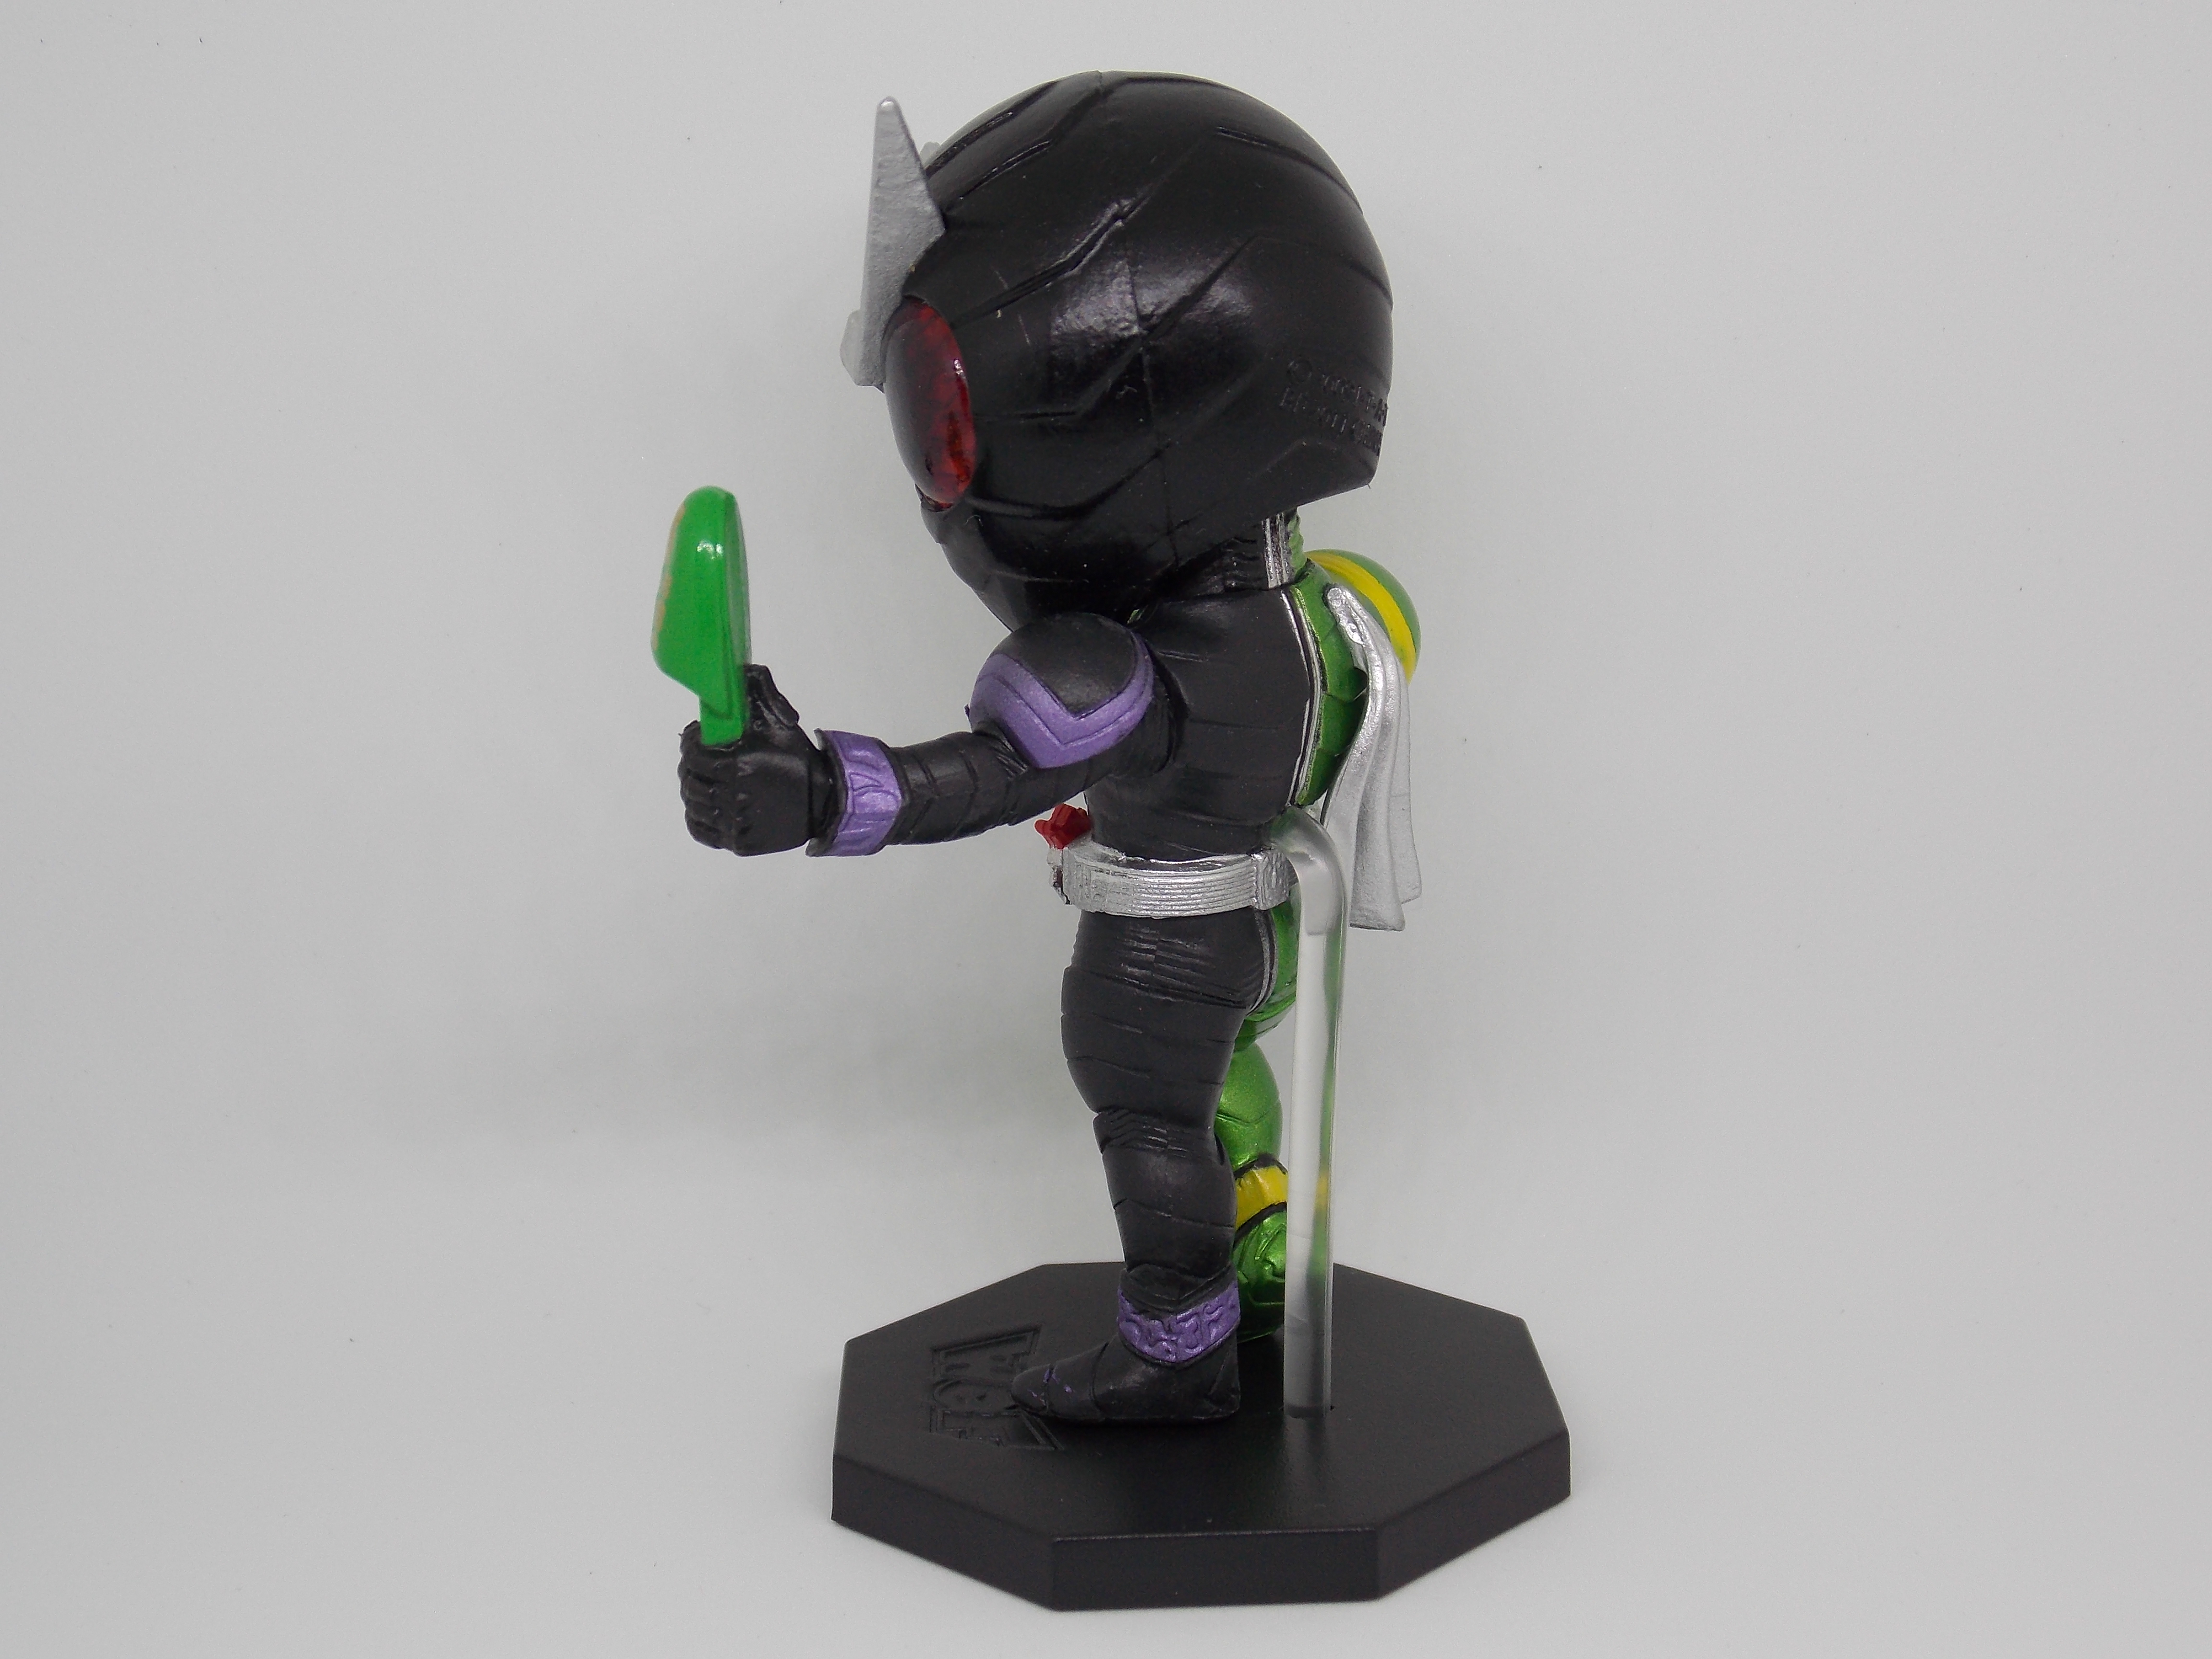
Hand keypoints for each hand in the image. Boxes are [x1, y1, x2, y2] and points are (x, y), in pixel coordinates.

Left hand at [678, 666, 836, 854]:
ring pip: (694, 805)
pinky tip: (706, 807)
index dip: (690, 742)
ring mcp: (736, 823)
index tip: (697, 737)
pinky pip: (702, 830)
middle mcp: (734, 796)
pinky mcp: (739, 843)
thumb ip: (759, 690)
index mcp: (740, 764)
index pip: (693, 754)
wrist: (825, 799)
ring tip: (704, 782)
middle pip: (690, 780)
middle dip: (690, 766)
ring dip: (693, 791)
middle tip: (699, 759)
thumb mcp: (781, 721)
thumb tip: (739, 667)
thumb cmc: (797, 757)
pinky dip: (697, 818)